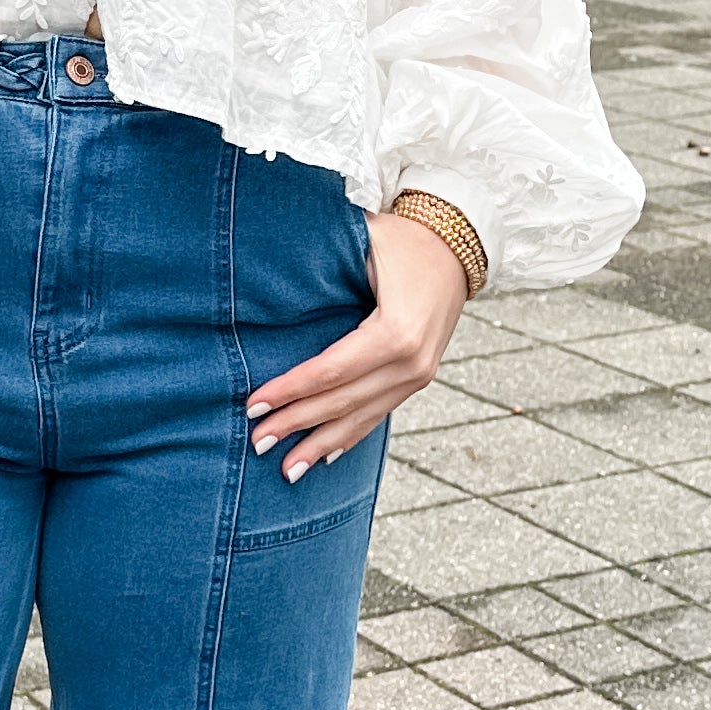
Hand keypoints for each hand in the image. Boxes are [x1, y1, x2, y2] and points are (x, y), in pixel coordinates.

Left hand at [244, 209, 470, 483]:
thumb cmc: (402, 241)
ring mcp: (419, 375)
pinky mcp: (419, 379)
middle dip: (296, 424)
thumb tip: (268, 277)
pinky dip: (350, 436)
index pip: (331, 371)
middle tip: (256, 441)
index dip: (290, 391)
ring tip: (286, 468)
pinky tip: (325, 456)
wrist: (456, 248)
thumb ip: (323, 264)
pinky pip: (379, 413)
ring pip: (361, 417)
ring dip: (320, 444)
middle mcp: (412, 362)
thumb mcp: (364, 243)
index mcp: (397, 332)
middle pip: (342, 402)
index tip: (253, 404)